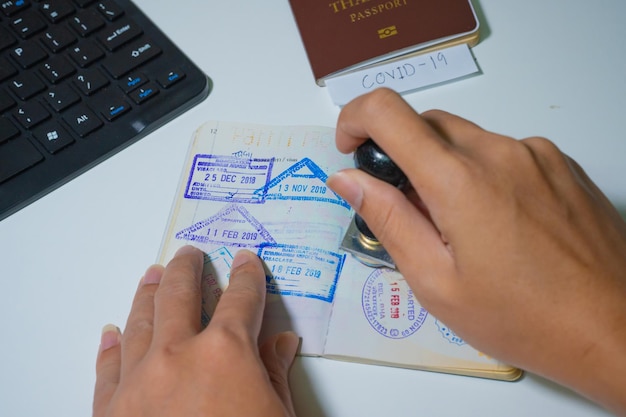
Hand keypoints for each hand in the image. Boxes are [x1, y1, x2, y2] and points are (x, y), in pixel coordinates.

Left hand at [93, 246, 298, 416]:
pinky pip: (108, 366)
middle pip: (182, 294)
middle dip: (189, 268)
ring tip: (153, 274)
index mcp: (226, 352)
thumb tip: (283, 343)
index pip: (242, 299)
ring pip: (142, 320)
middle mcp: (178, 354)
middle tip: (191, 254)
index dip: (248, 276)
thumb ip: (275, 374)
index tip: (246, 262)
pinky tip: (111, 331)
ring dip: (149, 292)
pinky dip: (110, 345)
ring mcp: (139, 379)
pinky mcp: (111, 409)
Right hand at [327, 88, 625, 412]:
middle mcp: (499, 151)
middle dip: (402, 157)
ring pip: (466, 140)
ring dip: (446, 169)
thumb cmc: (522, 318)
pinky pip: (504, 153)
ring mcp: (536, 154)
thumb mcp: (436, 282)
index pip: (388, 111)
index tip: (352, 150)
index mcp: (459, 180)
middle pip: (427, 124)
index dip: (356, 120)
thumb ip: (387, 219)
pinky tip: (502, 224)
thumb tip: (347, 179)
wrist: (615, 329)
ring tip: (464, 229)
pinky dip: (484, 175)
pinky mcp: (561, 163)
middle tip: (411, 213)